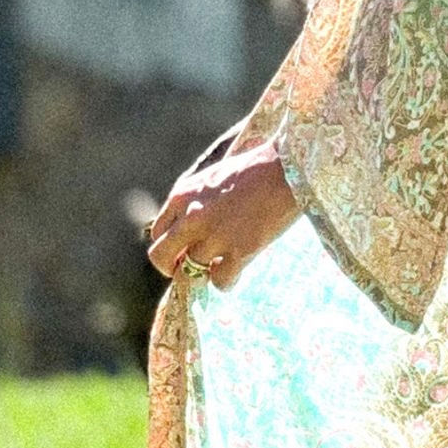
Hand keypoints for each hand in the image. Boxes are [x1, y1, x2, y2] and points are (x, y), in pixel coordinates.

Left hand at [146, 139, 298, 293]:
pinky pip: (220, 281)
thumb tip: (193, 224)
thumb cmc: (257, 166)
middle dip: (171, 267)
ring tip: (219, 268)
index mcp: (183, 195)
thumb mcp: (214, 177)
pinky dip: (226, 281)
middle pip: (161, 256)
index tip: (182, 250)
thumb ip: (197, 200)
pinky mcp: (239, 251)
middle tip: (186, 270)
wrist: (288, 169)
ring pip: (189, 272)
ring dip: (203, 274)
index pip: (158, 232)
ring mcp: (215, 236)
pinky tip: (236, 272)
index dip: (169, 245)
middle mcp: (192, 217)